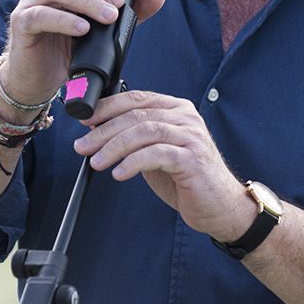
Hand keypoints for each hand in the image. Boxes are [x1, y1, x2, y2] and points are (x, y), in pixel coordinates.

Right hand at [2, 0, 166, 109]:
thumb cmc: (71, 47)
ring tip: (109, 17)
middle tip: (121, 2)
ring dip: (87, 0)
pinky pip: (40, 15)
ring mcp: (30, 1)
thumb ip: (131, 11)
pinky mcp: (22, 23)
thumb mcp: (106, 28)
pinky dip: (64, 20)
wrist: (38, 78)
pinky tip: (83, 29)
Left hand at [72, 90, 251, 241]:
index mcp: (176, 109)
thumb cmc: (187, 178)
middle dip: (104, 131)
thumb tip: (98, 130)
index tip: (84, 119)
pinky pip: (156, 154)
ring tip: (96, 161)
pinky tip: (119, 174)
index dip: (107, 107)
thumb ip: (135, 138)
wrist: (220, 205)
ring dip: (114, 147)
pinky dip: (133, 162)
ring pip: (144, 131)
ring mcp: (191, 136)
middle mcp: (185, 117)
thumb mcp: (156, 152)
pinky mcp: (192, 158)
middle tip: (83, 146)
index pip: (137, 98)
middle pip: (136, 115)